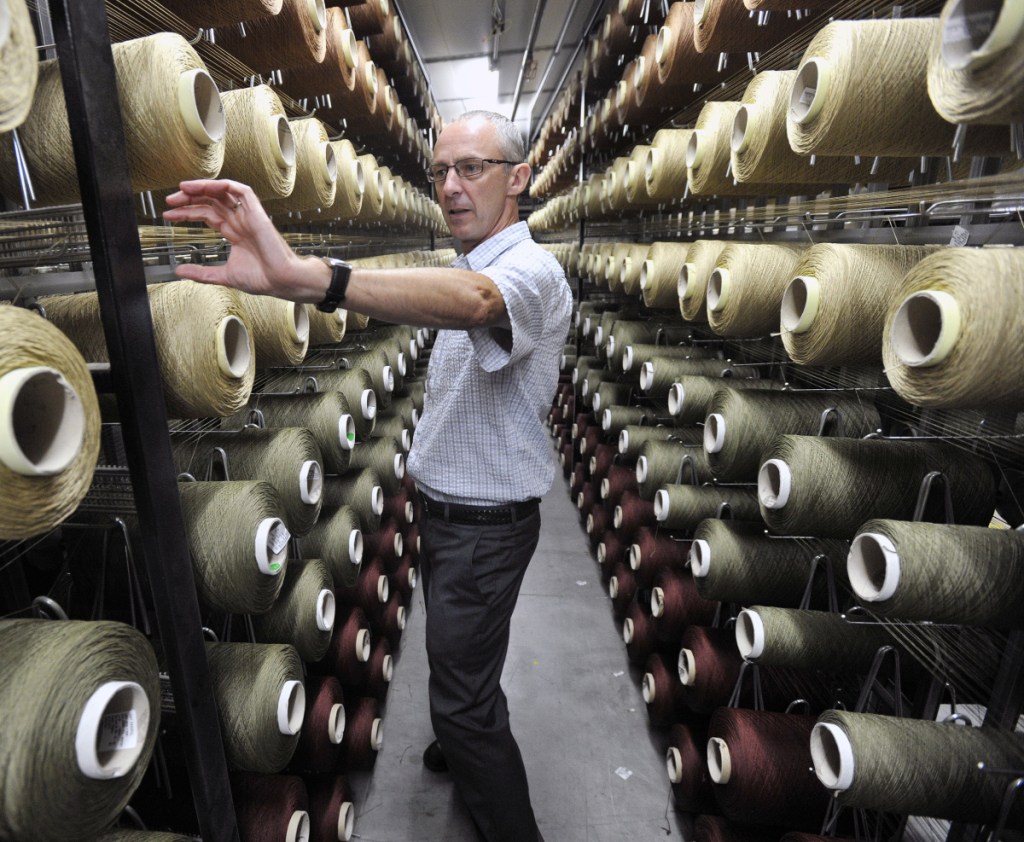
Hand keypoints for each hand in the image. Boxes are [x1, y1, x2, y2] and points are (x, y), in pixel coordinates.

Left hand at [163, 179, 312, 300]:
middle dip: (189, 199)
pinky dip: (222, 185)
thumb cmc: (263, 279)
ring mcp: (248, 215)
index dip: (187, 212)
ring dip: (202, 188)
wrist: (281, 280)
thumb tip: (180, 272)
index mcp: (234, 232)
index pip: (207, 214)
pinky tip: (204, 186)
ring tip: (182, 189)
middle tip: (170, 201)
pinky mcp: (257, 212)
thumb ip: (201, 273)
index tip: (170, 215)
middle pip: (211, 201)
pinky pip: (240, 190)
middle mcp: (240, 221)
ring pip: (223, 192)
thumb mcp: (223, 275)